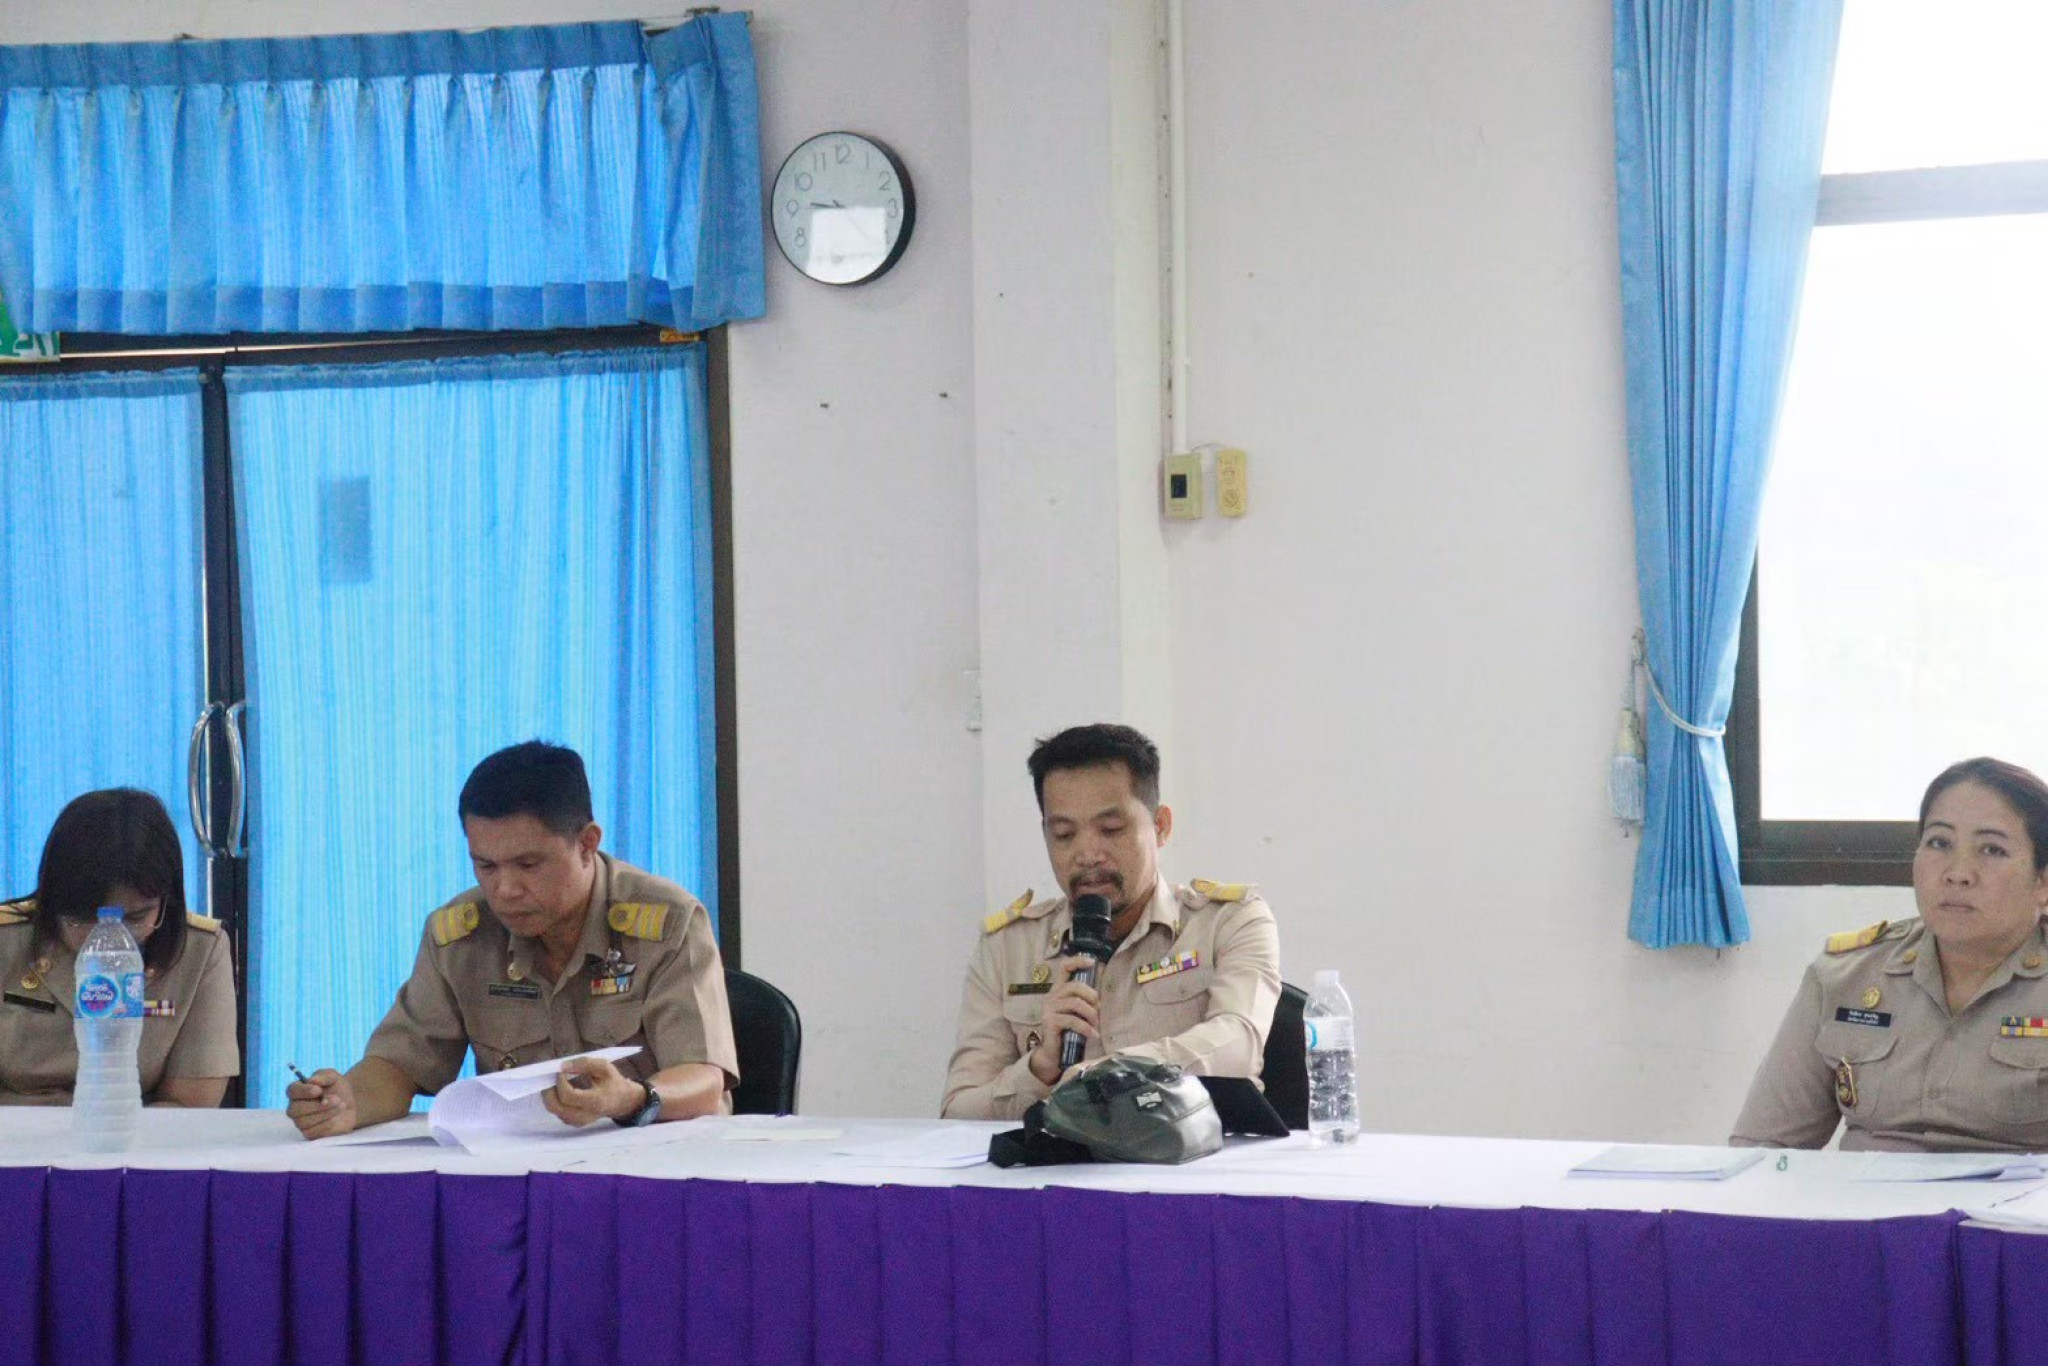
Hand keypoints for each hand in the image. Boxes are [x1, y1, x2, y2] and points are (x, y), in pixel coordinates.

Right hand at [286, 1069, 355, 1138]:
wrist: (351, 1104)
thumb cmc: (337, 1088)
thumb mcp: (333, 1077)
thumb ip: (323, 1076)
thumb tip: (311, 1080)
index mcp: (297, 1091)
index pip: (292, 1091)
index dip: (303, 1091)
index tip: (318, 1090)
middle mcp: (295, 1108)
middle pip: (295, 1109)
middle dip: (317, 1105)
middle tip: (336, 1099)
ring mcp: (300, 1122)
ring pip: (305, 1121)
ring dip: (326, 1113)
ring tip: (341, 1105)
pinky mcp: (309, 1133)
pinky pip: (313, 1132)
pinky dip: (327, 1124)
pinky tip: (337, 1117)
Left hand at [543, 1055, 648, 1126]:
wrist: (621, 1101)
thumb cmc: (613, 1082)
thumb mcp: (605, 1067)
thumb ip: (585, 1063)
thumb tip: (563, 1066)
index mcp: (595, 1101)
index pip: (568, 1096)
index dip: (560, 1082)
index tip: (560, 1070)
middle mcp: (585, 1115)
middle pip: (556, 1107)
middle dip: (548, 1090)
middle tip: (550, 1077)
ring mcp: (579, 1121)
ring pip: (554, 1110)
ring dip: (549, 1095)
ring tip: (554, 1082)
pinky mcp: (574, 1122)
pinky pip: (558, 1112)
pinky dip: (554, 1100)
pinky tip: (559, 1090)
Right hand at [1028, 954, 1101, 1085]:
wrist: (1053, 1054)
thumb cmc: (1068, 1031)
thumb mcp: (1078, 1012)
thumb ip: (1086, 1000)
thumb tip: (1102, 987)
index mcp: (1058, 991)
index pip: (1064, 967)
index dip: (1077, 961)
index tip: (1092, 962)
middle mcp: (1051, 997)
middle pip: (1075, 986)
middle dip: (1092, 997)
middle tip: (1098, 1011)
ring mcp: (1049, 1009)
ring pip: (1076, 1003)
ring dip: (1091, 1015)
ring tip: (1095, 1025)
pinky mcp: (1050, 1022)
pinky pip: (1073, 1020)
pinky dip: (1086, 1028)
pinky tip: (1093, 1035)